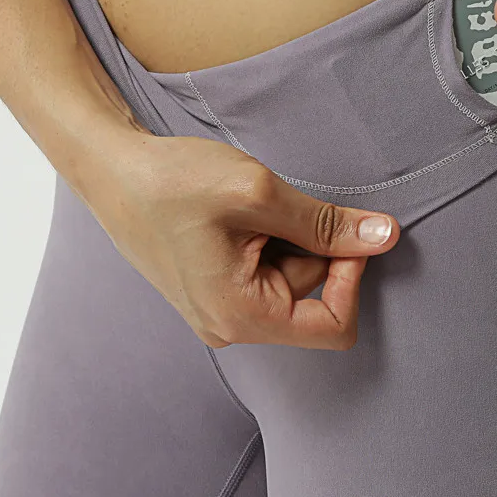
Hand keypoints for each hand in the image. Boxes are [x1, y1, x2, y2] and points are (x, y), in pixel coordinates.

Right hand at [77, 133, 399, 349]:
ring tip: (245, 207)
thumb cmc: (172, 181)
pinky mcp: (216, 287)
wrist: (112, 169)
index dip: (352, 277)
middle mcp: (230, 325)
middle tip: (273, 206)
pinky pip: (266, 270)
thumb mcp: (258, 194)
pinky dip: (267, 238)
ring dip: (285, 236)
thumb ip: (325, 223)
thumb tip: (385, 237)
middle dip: (309, 246)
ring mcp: (221, 309)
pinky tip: (235, 215)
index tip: (343, 231)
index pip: (333, 327)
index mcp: (240, 317)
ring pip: (290, 278)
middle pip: (312, 297)